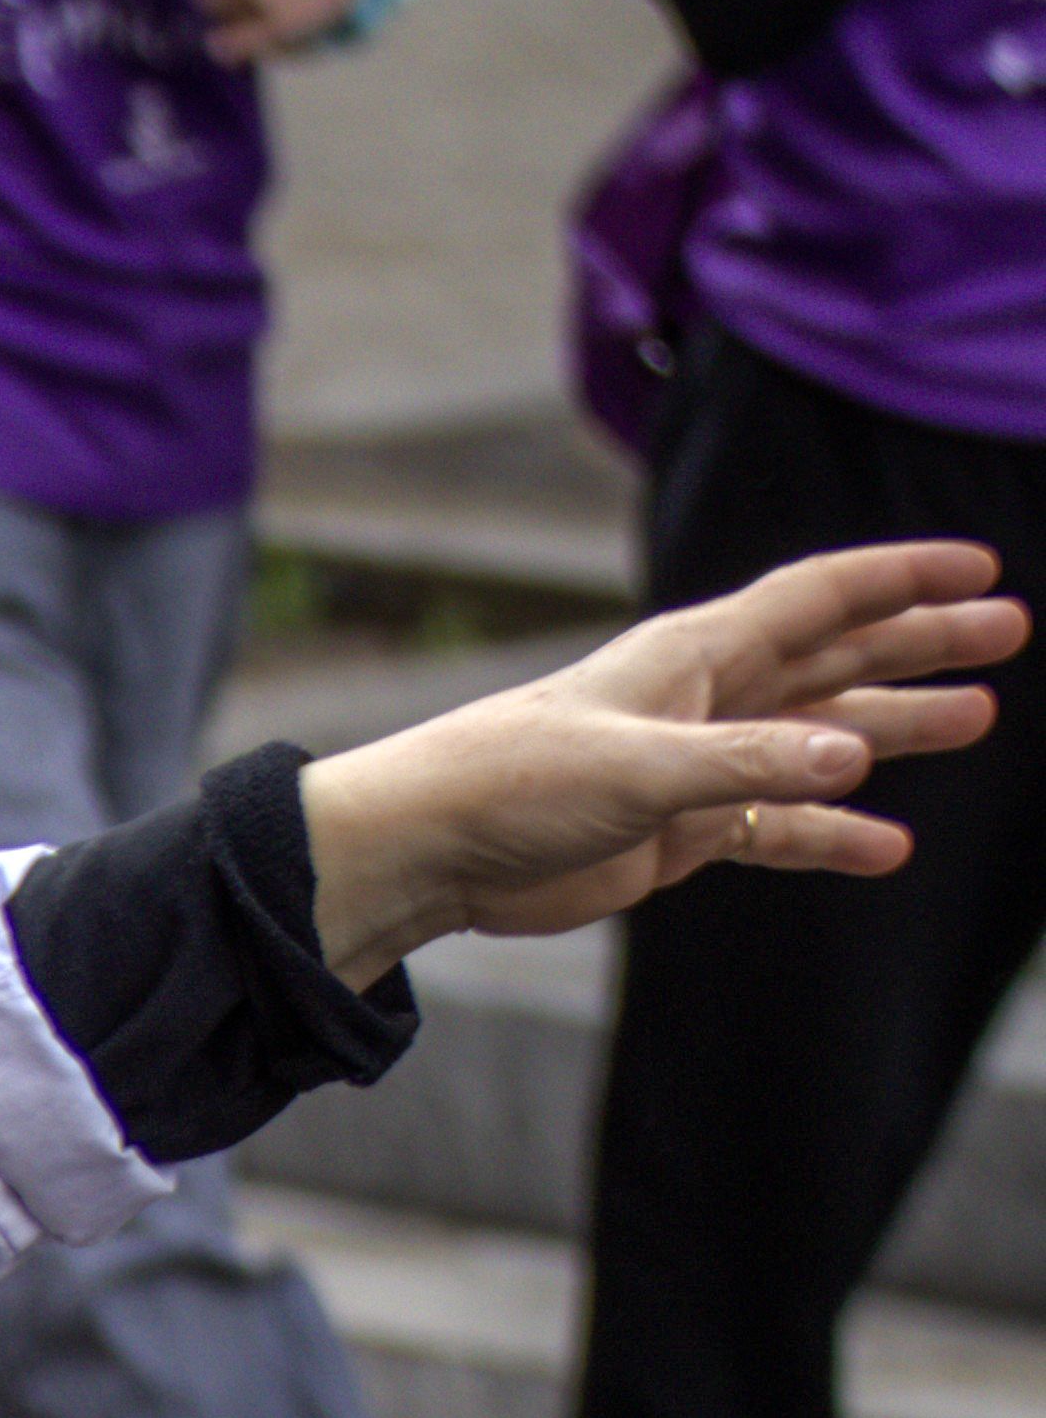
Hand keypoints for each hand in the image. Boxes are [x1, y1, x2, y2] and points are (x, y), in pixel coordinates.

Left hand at [297, 540, 1021, 979]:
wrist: (429, 851)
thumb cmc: (511, 785)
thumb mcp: (638, 771)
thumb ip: (748, 765)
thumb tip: (855, 757)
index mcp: (692, 655)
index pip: (817, 597)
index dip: (899, 578)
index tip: (981, 567)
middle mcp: (701, 698)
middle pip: (833, 657)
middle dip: (918, 642)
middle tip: (1009, 632)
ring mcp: (691, 763)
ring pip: (815, 736)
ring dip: (890, 728)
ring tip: (977, 717)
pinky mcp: (672, 829)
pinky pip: (773, 826)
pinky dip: (828, 833)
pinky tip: (886, 847)